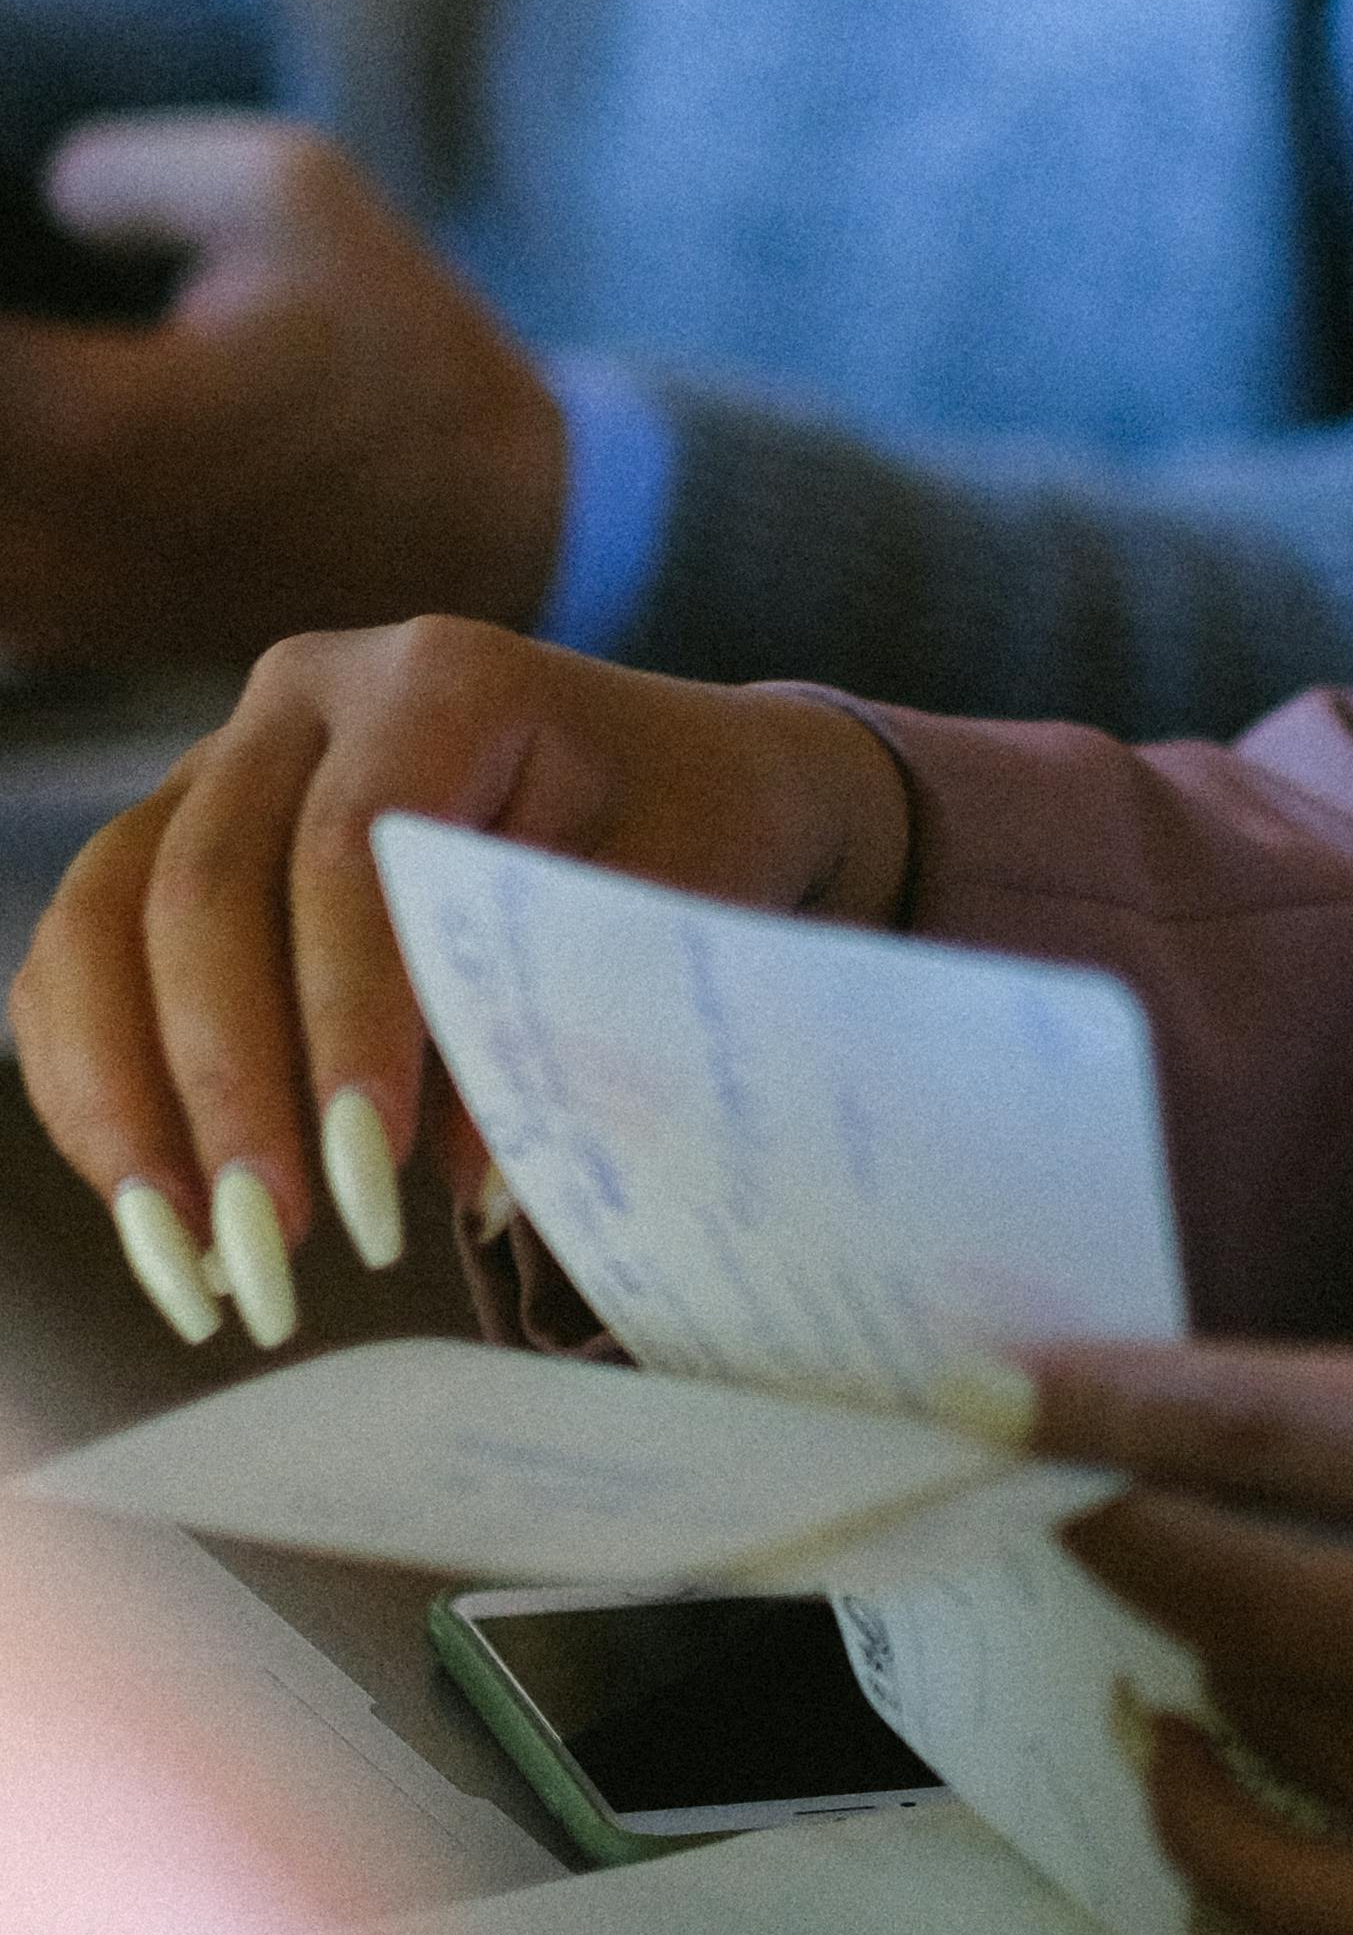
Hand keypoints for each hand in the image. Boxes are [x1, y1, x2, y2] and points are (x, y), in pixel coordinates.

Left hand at [0, 116, 568, 669]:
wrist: (503, 529)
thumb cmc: (405, 356)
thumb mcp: (297, 197)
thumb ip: (130, 174)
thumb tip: (45, 190)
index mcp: (92, 423)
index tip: (5, 283)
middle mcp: (50, 539)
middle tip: (16, 322)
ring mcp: (53, 606)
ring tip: (31, 380)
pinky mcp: (69, 634)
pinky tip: (33, 445)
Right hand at [10, 624, 911, 1348]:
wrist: (680, 768)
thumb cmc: (694, 832)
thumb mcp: (678, 906)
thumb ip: (577, 1022)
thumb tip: (465, 1186)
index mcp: (440, 680)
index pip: (347, 850)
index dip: (343, 1017)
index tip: (368, 1173)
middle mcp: (302, 697)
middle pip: (200, 886)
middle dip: (224, 1082)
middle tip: (271, 1241)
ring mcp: (217, 760)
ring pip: (101, 919)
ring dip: (125, 1100)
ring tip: (189, 1254)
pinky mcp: (167, 836)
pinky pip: (76, 959)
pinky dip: (94, 1086)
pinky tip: (151, 1205)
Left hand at [1035, 1338, 1352, 1934]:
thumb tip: (1213, 1447)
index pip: (1267, 1426)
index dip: (1111, 1404)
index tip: (996, 1385)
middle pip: (1227, 1584)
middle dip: (1121, 1527)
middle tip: (1067, 1496)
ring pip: (1260, 1724)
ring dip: (1202, 1661)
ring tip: (1190, 1614)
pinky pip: (1293, 1892)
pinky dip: (1209, 1820)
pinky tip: (1184, 1754)